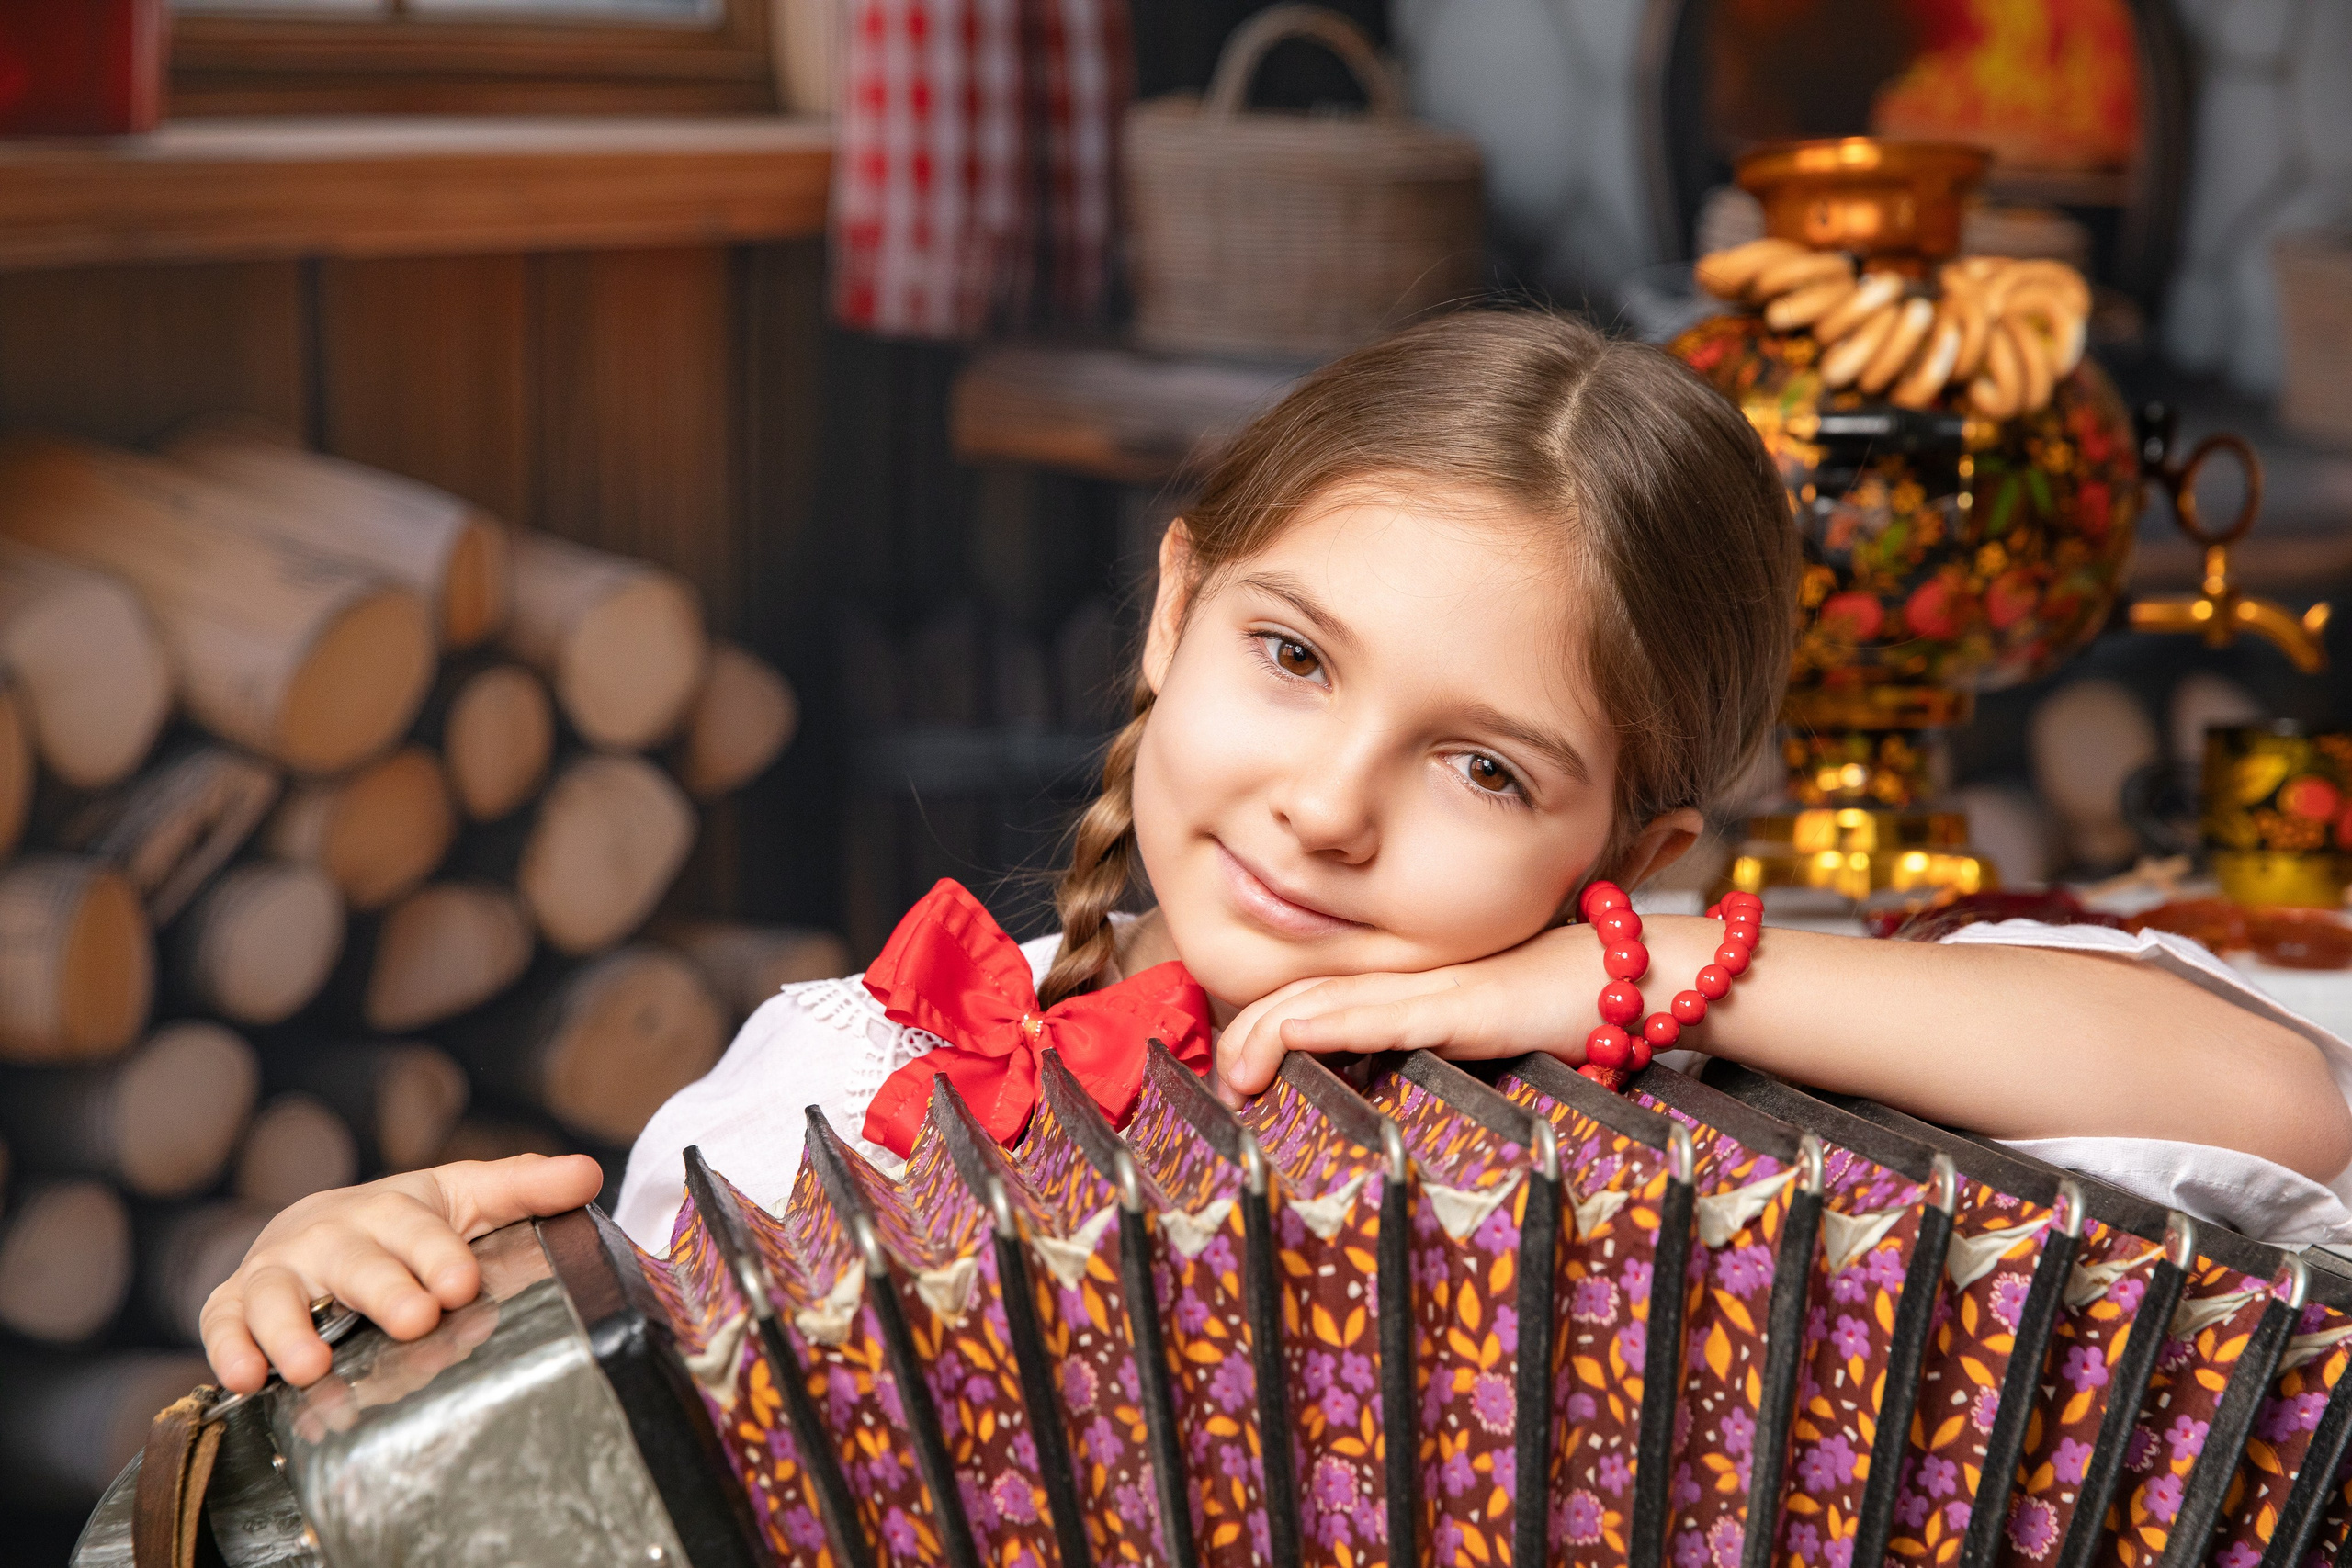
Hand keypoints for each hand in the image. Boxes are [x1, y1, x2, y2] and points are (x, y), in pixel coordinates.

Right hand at [198, 1153, 604, 1393]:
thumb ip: (525, 1188)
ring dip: (292, 1329)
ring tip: (313, 1366)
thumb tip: (590, 1173)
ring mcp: (280, 1271)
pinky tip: (246, 1379)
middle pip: (356, 1261)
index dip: (438, 1252)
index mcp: (393, 1209)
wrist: (317, 1227)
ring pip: (277, 1295)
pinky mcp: (234, 1305)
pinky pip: (223, 1324)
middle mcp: (332, 1235)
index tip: (463, 1282)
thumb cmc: (407, 1223)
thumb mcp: (467, 1199)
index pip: (417, 1227)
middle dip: (383, 1290)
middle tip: (414, 1320)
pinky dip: (230, 1349)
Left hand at [1215, 924, 1610, 1101]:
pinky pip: (1387, 1013)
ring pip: (1330, 1002)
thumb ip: (1438, 1065)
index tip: (1230, 1079)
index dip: (1263, 1030)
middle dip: (1248, 1036)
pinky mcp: (1467, 1005)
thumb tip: (1395, 1115)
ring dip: (1268, 1034)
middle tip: (1215, 1086)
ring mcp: (1437, 989)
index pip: (1319, 1005)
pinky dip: (1331, 1022)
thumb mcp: (1487, 1048)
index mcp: (1412, 995)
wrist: (1642, 978)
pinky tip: (1291, 1035)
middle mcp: (1413, 984)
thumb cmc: (1570, 1016)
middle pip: (1306, 999)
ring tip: (1230, 1073)